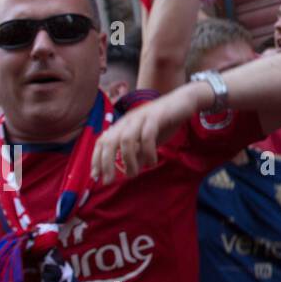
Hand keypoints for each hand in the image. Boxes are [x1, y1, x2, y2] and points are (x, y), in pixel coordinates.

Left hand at [90, 84, 206, 183]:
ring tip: (133, 174)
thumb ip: (138, 153)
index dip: (96, 158)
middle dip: (106, 163)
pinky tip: (152, 163)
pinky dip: (148, 152)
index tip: (96, 176)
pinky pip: (147, 136)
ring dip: (128, 160)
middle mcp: (128, 120)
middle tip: (109, 181)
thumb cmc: (165, 121)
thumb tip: (128, 172)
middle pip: (109, 141)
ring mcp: (141, 117)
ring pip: (126, 140)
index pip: (102, 141)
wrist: (184, 100)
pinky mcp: (156, 117)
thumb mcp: (148, 141)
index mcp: (123, 124)